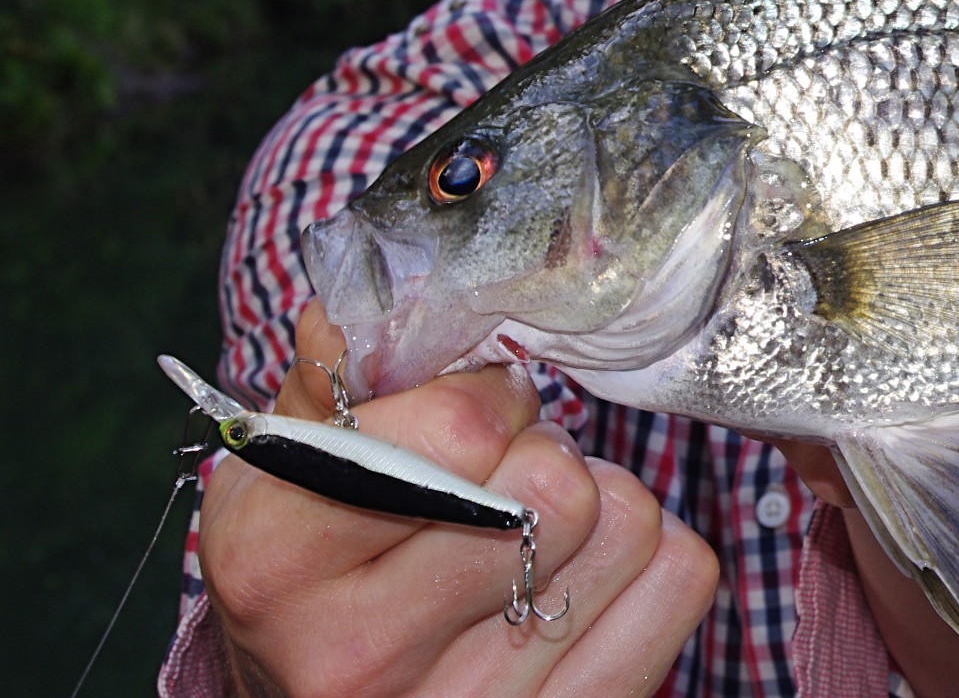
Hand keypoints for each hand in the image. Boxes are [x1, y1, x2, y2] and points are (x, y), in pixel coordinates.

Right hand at [198, 301, 718, 697]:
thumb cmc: (315, 565)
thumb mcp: (289, 468)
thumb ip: (326, 379)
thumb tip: (363, 303)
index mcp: (278, 563)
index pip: (463, 427)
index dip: (490, 397)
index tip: (472, 416)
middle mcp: (359, 655)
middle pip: (557, 483)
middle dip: (543, 451)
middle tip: (506, 474)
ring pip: (630, 522)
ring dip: (599, 501)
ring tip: (537, 526)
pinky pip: (679, 578)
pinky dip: (651, 555)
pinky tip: (585, 572)